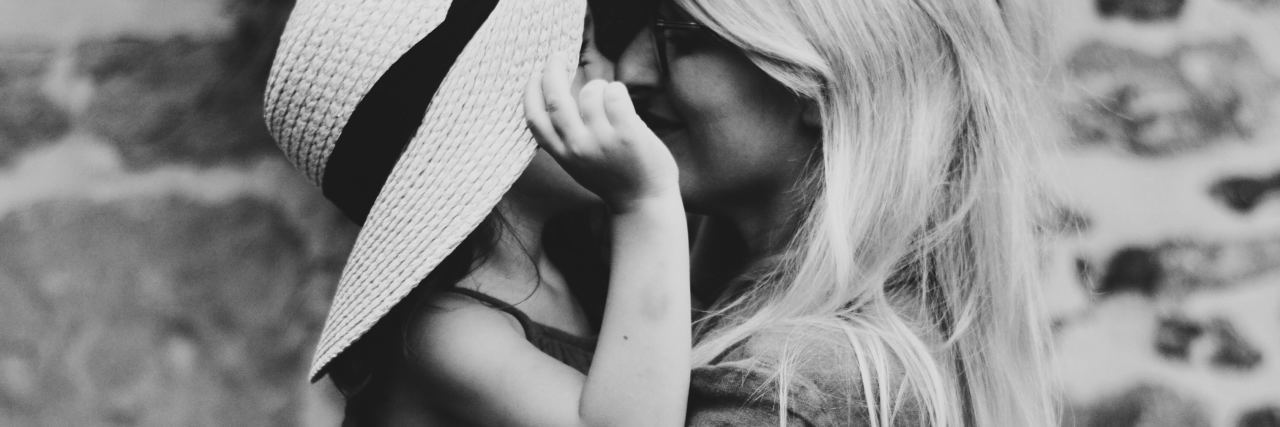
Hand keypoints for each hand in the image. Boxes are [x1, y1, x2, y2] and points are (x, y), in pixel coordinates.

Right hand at [524, 54, 679, 212]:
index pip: (534, 118)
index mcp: (562, 154)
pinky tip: (621, 99)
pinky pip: (615, 94)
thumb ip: (566, 137)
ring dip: (599, 86)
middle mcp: (578, 147)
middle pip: (556, 100)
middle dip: (552, 71)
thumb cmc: (612, 177)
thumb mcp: (578, 163)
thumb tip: (554, 97)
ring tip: (609, 98)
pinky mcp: (627, 133)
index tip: (534, 75)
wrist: (643, 203)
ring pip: (590, 91)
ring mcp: (603, 140)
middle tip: (557, 57)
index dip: (530, 92)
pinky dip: (617, 90)